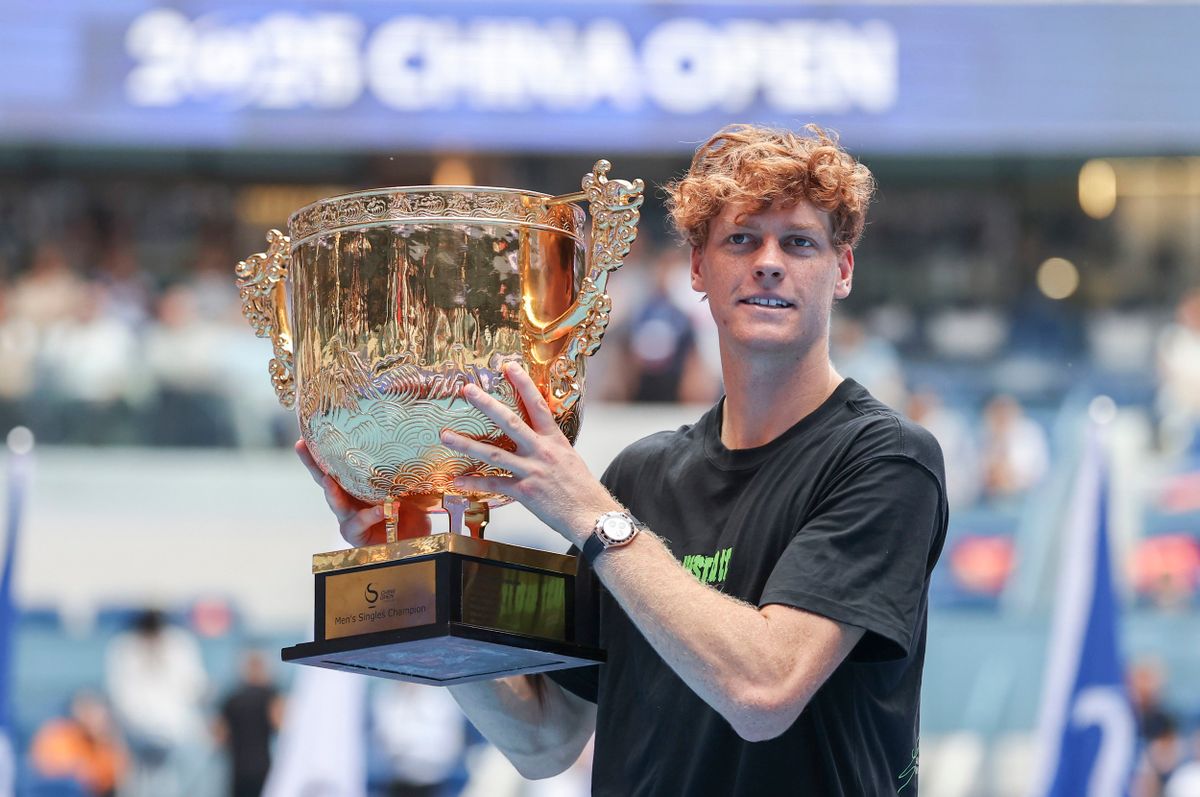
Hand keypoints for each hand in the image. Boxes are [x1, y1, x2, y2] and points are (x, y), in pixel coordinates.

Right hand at [294, 439, 429, 545]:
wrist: (417, 538)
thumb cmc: (410, 511)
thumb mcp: (407, 486)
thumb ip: (401, 471)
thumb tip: (406, 441)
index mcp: (355, 485)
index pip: (335, 465)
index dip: (320, 450)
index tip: (306, 431)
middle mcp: (348, 500)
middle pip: (324, 480)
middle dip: (312, 464)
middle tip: (301, 446)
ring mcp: (350, 519)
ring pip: (336, 504)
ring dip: (331, 492)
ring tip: (328, 480)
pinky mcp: (356, 536)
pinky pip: (359, 524)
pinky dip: (370, 516)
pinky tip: (380, 510)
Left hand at [439, 362, 620, 546]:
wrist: (591, 515)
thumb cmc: (582, 489)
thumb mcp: (569, 459)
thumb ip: (550, 446)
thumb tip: (537, 437)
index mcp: (555, 440)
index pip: (537, 405)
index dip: (523, 383)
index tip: (509, 366)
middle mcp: (542, 451)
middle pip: (510, 422)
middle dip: (487, 404)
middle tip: (468, 390)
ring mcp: (531, 471)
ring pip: (493, 453)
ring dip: (467, 444)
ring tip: (446, 435)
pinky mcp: (524, 492)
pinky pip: (493, 485)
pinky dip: (474, 482)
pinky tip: (457, 480)